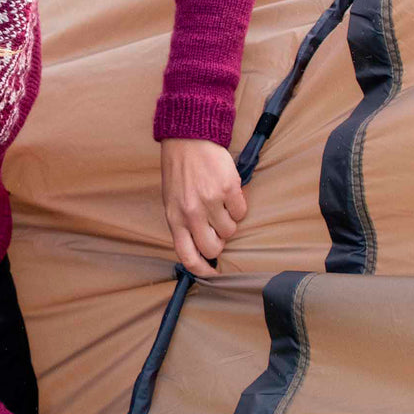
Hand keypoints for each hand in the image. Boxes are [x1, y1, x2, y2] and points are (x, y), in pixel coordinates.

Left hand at [161, 138, 246, 278]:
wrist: (187, 139)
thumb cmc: (179, 173)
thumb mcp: (172, 202)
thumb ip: (184, 225)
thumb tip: (202, 249)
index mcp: (175, 219)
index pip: (187, 256)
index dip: (202, 270)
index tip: (212, 274)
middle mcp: (192, 213)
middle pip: (214, 248)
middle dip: (220, 243)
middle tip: (217, 228)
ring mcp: (211, 201)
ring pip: (231, 231)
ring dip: (229, 222)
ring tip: (220, 205)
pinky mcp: (228, 188)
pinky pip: (241, 211)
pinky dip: (238, 206)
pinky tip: (228, 194)